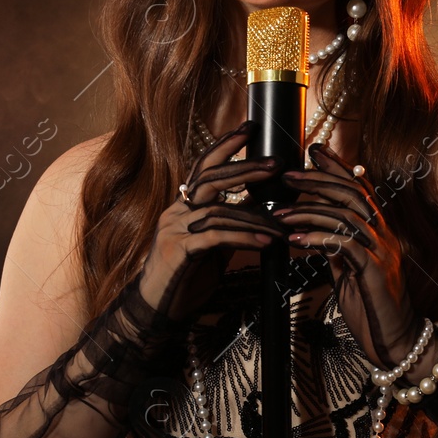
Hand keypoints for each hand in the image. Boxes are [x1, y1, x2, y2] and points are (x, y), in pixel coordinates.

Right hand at [135, 121, 283, 322]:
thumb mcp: (212, 247)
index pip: (203, 167)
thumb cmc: (185, 278)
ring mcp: (174, 229)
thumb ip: (230, 226)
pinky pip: (215, 237)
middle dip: (244, 168)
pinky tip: (264, 243)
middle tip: (274, 164)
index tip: (249, 128)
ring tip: (281, 226)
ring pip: (219, 211)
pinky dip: (243, 238)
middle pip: (209, 178)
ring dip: (255, 219)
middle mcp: (176, 212)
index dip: (225, 146)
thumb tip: (262, 213)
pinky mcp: (178, 251)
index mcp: (183, 206)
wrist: (156, 309)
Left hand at [273, 143, 420, 370]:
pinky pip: (345, 246)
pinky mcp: (375, 273)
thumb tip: (313, 231)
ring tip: (280, 214)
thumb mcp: (349, 272)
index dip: (338, 167)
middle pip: (353, 194)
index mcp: (378, 232)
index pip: (360, 188)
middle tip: (288, 175)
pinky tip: (296, 241)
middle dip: (318, 180)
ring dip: (309, 211)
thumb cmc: (372, 308)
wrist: (396, 343)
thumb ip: (337, 248)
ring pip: (346, 216)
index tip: (313, 150)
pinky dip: (318, 239)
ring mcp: (382, 253)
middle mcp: (384, 236)